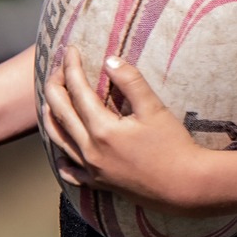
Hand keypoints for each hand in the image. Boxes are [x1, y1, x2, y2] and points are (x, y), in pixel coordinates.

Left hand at [41, 49, 221, 209]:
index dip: (71, 67)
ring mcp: (92, 169)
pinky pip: (71, 171)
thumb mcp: (154, 109)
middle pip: (60, 112)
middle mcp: (90, 150)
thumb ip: (131, 81)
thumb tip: (109, 60)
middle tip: (60, 68)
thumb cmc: (173, 146)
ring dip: (51, 115)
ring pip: (59, 139)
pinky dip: (62, 157)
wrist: (185, 187)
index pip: (77, 90)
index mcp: (102, 129)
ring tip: (52, 99)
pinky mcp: (100, 183)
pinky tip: (62, 150)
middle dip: (55, 86)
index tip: (70, 49)